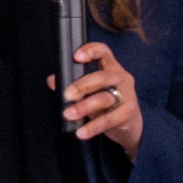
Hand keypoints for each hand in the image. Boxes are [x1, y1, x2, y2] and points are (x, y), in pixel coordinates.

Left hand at [55, 41, 142, 156]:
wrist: (130, 124)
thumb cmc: (107, 102)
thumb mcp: (90, 91)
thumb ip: (72, 84)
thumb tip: (52, 81)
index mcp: (110, 67)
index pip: (103, 51)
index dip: (91, 50)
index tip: (76, 57)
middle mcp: (121, 77)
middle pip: (102, 77)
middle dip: (82, 85)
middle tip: (67, 95)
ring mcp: (127, 95)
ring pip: (104, 98)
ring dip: (84, 107)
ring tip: (68, 114)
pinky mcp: (128, 113)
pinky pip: (109, 119)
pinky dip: (93, 127)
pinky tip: (81, 132)